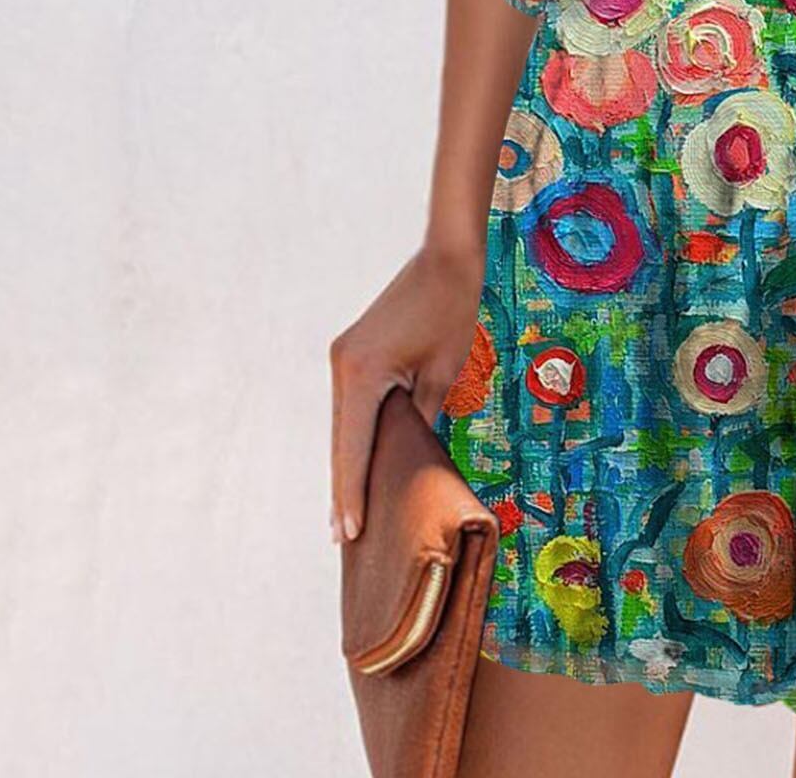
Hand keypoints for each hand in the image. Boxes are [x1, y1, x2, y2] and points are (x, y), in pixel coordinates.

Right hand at [328, 241, 485, 543]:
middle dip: (345, 487)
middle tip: (344, 538)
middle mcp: (342, 366)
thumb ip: (420, 420)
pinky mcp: (353, 351)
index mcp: (362, 374)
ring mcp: (343, 356)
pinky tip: (361, 461)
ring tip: (349, 512)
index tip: (348, 534)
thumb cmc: (453, 311)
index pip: (354, 448)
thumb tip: (409, 459)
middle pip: (343, 440)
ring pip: (345, 424)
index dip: (352, 493)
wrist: (448, 257)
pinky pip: (352, 403)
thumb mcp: (441, 373)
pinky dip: (356, 434)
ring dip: (348, 462)